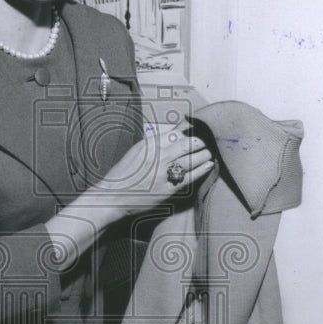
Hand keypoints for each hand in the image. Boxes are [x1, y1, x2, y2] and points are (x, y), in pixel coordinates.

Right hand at [93, 121, 214, 215]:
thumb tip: (176, 133)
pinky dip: (201, 169)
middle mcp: (158, 155)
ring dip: (204, 154)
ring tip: (210, 152)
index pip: (178, 130)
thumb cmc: (124, 174)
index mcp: (150, 143)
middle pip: (189, 142)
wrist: (112, 196)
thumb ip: (156, 142)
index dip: (193, 128)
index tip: (202, 127)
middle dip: (202, 140)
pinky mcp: (167, 188)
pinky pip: (190, 176)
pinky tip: (208, 165)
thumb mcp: (137, 151)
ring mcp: (163, 171)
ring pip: (192, 158)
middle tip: (210, 141)